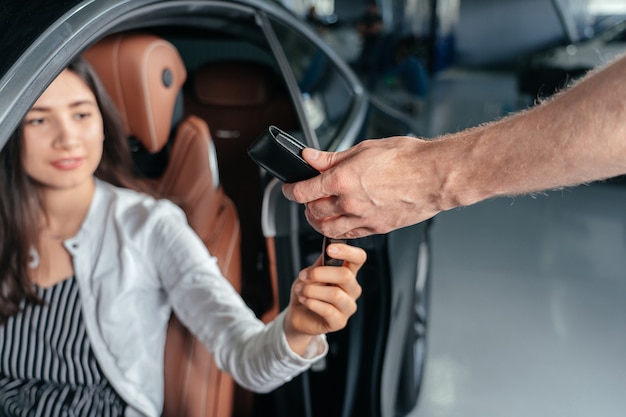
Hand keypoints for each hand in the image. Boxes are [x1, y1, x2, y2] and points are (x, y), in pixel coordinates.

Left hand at [282, 137, 444, 237]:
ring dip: (318, 222)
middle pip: (313, 211)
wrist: (436, 176)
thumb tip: (310, 157)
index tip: (287, 188)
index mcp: (342, 180)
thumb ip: (332, 158)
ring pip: (328, 229)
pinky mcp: (377, 229)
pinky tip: (341, 222)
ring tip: (319, 213)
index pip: (303, 192)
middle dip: (305, 205)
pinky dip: (339, 230)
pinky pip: (349, 235)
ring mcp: (363, 219)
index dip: (289, 190)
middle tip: (307, 198)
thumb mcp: (364, 149)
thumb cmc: (407, 159)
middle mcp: (350, 202)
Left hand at [284, 242, 365, 354]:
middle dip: (320, 273)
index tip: (330, 249)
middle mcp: (352, 289)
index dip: (348, 252)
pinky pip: (328, 310)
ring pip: (335, 294)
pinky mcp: (340, 322)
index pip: (358, 258)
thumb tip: (326, 250)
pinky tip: (304, 300)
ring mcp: (348, 306)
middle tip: (304, 275)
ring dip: (312, 290)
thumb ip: (319, 264)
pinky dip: (312, 302)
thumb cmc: (307, 291)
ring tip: (301, 290)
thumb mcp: (309, 274)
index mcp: (348, 273)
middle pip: (345, 276)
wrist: (298, 314)